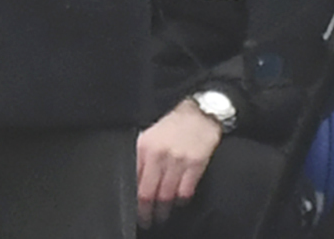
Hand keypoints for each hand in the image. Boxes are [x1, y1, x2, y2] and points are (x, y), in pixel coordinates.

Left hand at [135, 100, 223, 227]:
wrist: (200, 113)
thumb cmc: (173, 125)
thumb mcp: (150, 135)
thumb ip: (141, 156)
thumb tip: (133, 179)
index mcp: (144, 146)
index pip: (134, 180)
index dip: (132, 198)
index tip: (133, 208)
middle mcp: (159, 154)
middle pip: (148, 193)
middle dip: (145, 212)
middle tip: (146, 220)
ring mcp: (178, 160)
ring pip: (166, 196)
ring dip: (162, 210)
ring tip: (161, 216)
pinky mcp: (196, 165)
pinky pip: (185, 192)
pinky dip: (180, 201)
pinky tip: (177, 203)